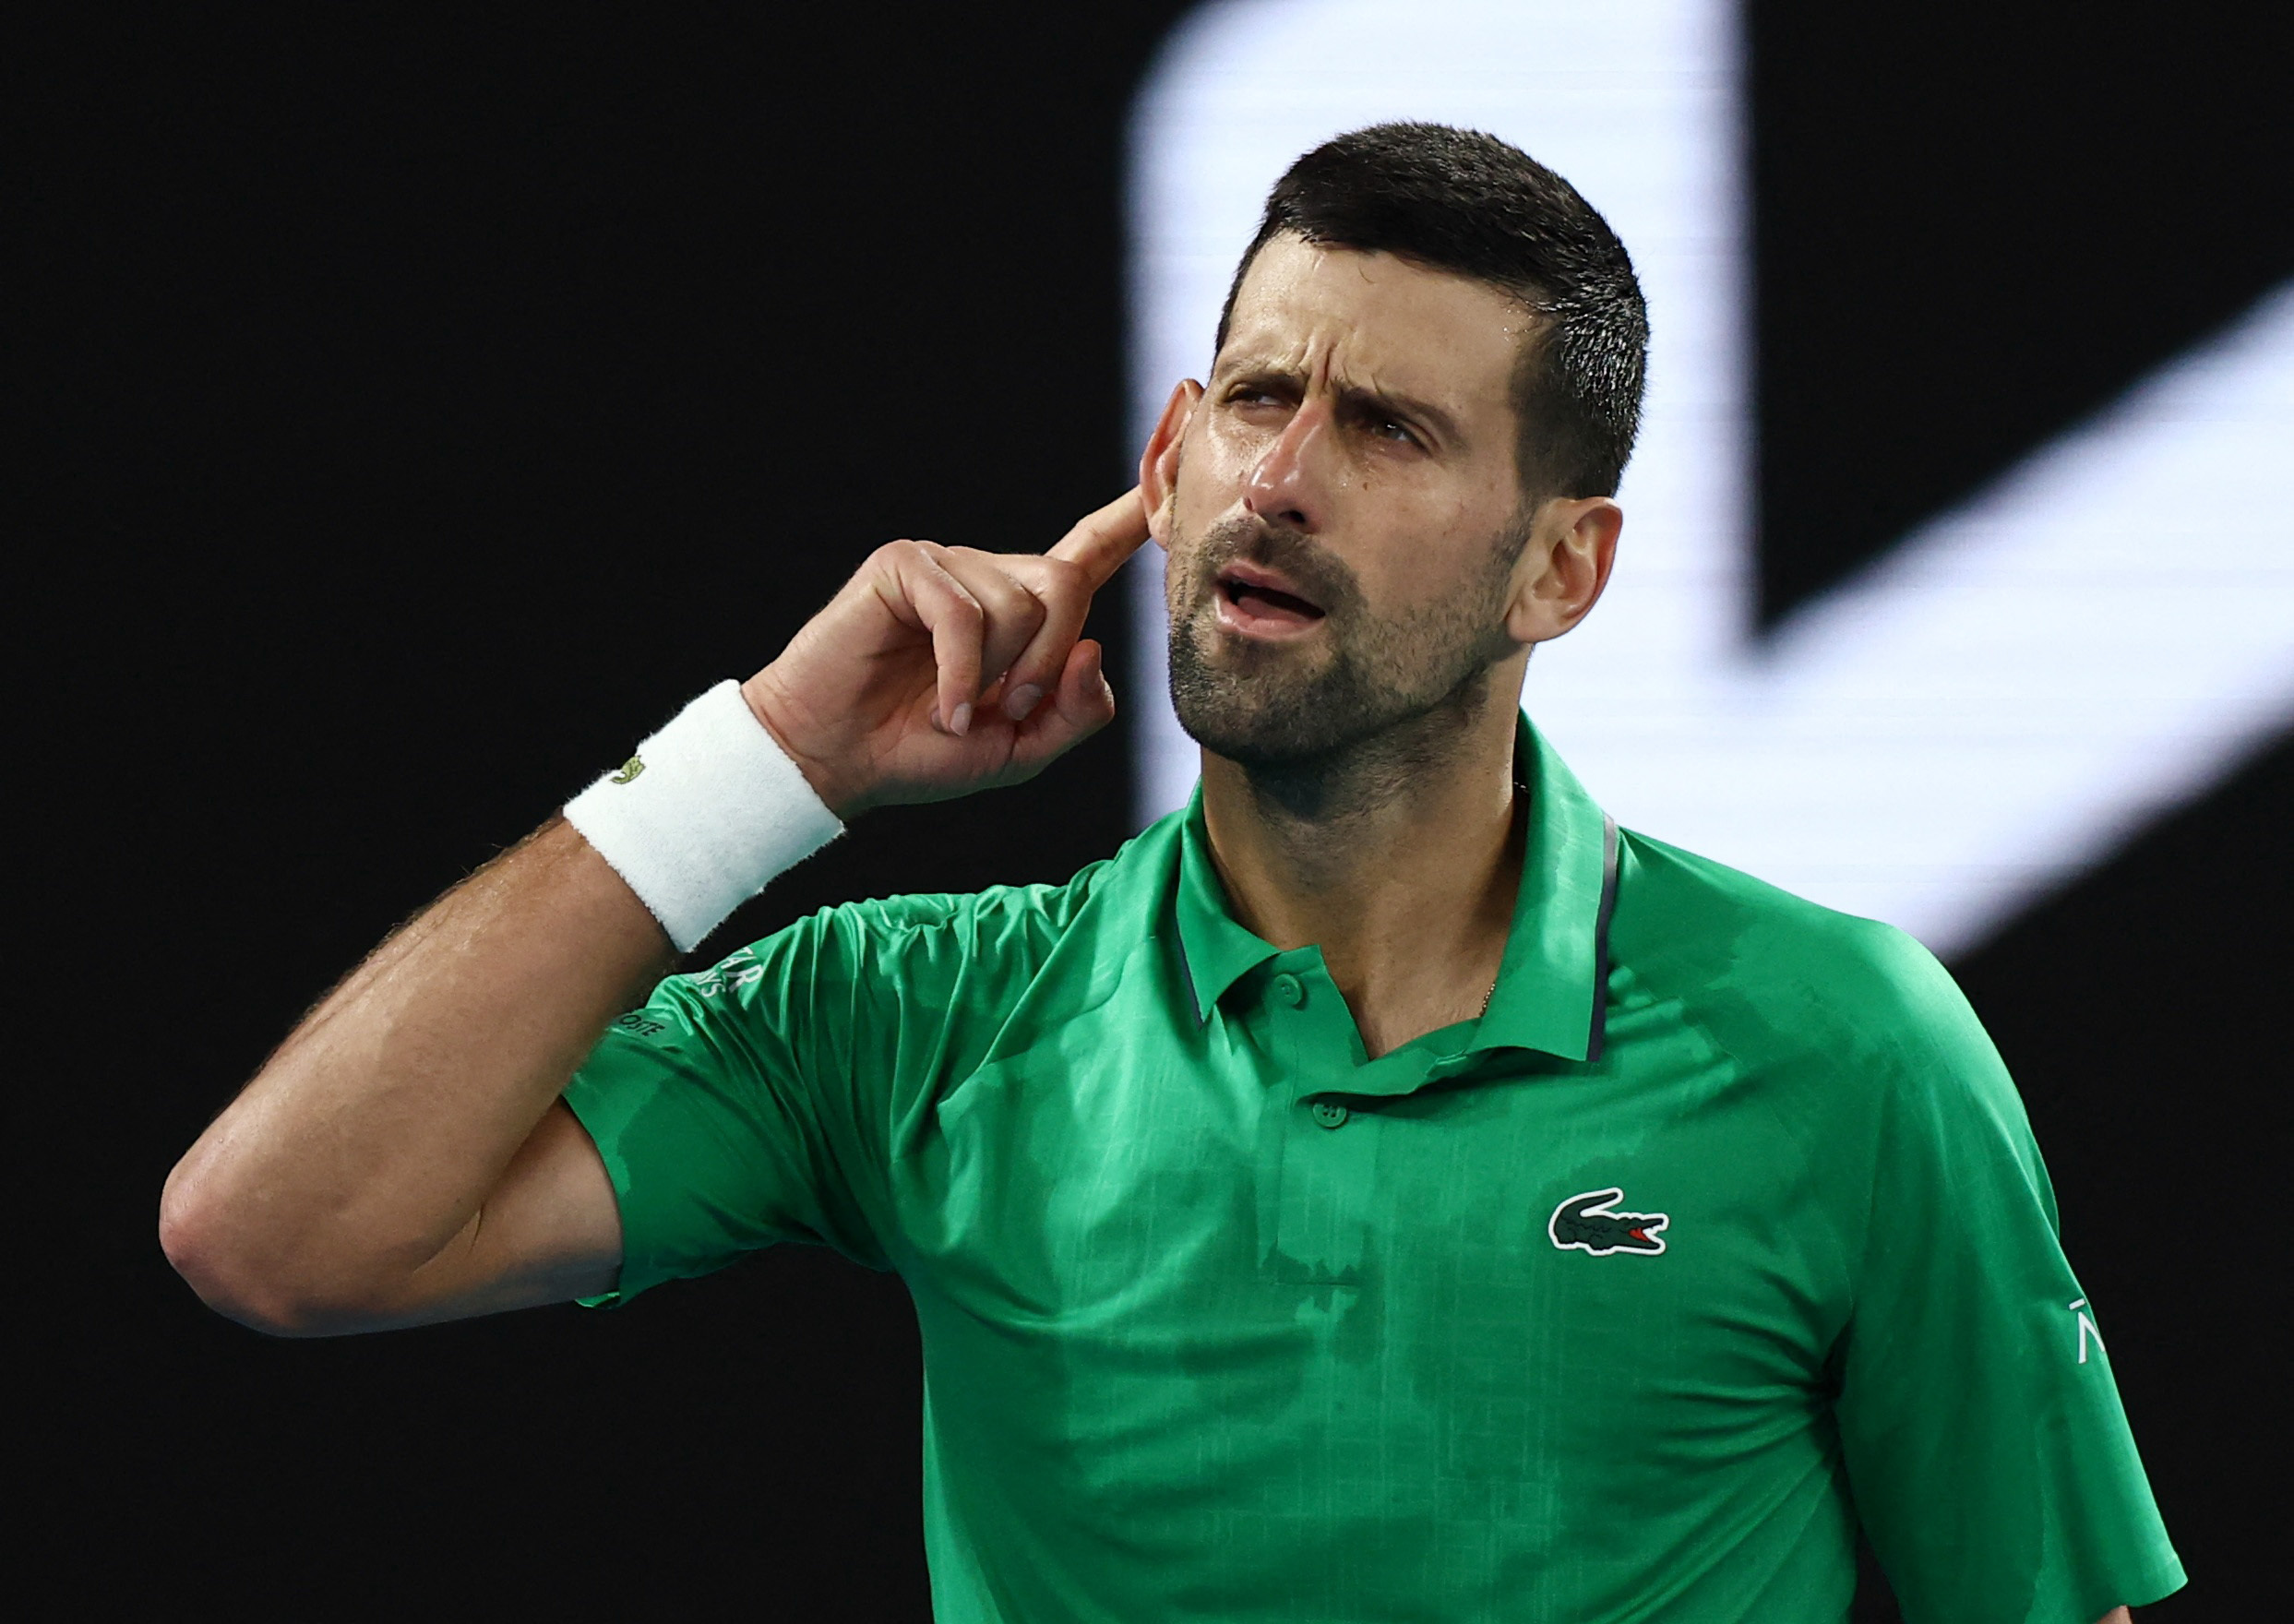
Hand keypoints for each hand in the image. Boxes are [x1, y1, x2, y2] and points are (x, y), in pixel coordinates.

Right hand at [741, 489, 1150, 816]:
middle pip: (1067, 584)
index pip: (1094, 545)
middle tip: (1003, 710)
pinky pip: (963, 614)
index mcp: (1026, 607)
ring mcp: (945, 562)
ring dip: (995, 674)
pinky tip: (941, 707)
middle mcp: (990, 572)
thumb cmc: (923, 751)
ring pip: (1019, 603)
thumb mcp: (1023, 749)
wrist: (836, 760)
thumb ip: (1076, 711)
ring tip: (957, 707)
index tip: (1181, 426)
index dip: (1137, 504)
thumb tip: (1093, 647)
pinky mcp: (903, 565)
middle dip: (1047, 659)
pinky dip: (959, 674)